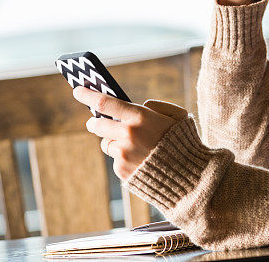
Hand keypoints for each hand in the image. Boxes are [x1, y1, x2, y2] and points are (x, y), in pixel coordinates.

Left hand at [72, 86, 188, 178]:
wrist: (190, 177)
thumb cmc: (184, 142)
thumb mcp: (176, 116)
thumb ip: (155, 107)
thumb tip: (137, 106)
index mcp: (140, 117)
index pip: (104, 103)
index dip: (87, 95)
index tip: (78, 90)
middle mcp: (127, 135)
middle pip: (96, 125)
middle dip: (94, 122)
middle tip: (95, 121)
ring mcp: (123, 155)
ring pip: (107, 144)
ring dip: (114, 142)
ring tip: (135, 146)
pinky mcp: (122, 171)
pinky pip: (116, 160)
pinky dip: (124, 159)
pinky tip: (141, 161)